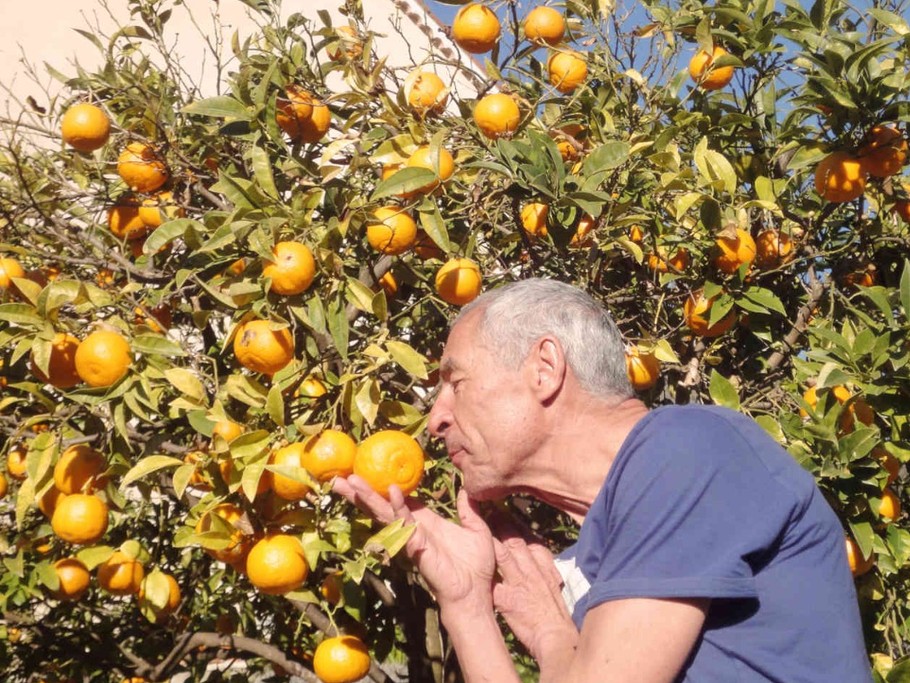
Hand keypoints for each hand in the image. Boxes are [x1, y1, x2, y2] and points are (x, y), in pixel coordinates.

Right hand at [333, 475, 496, 608]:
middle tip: (341, 477)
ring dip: (369, 497)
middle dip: (362, 493)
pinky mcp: (418, 549)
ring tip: (350, 481)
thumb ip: (469, 510)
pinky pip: (406, 526)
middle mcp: (414, 529)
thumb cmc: (476, 567)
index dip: (383, 488)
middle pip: (383, 506)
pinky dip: (399, 509)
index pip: (399, 501)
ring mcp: (413, 539)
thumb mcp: (476, 530)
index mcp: (425, 522)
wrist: (476, 594)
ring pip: (387, 514)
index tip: (366, 474)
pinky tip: (392, 493)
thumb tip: (467, 490)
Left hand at [490, 516, 578, 662]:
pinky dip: (481, 574)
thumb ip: (544, 569)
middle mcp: (531, 570)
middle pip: (514, 542)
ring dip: (490, 541)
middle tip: (487, 509)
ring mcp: (519, 583)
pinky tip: (469, 565)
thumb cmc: (555, 615)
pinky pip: (492, 583)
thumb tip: (535, 556)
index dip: (515, 525)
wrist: (556, 636)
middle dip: (500, 524)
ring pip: (502, 555)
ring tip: (476, 526)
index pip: (528, 539)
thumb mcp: (554, 585)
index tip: (505, 511)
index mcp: (542, 566)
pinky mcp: (507, 599)